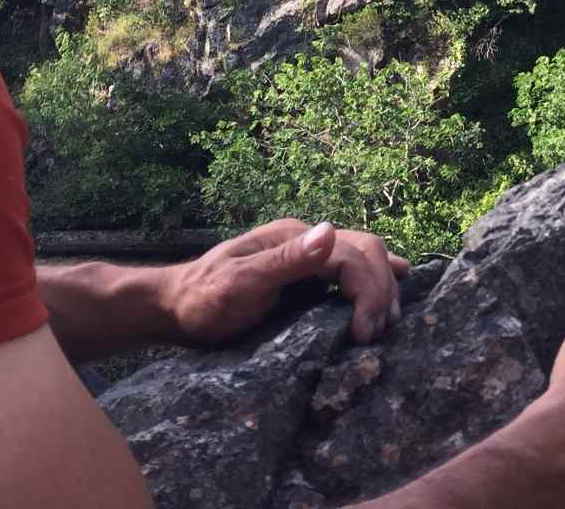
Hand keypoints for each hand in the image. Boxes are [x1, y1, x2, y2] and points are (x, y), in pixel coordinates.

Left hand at [160, 219, 409, 346]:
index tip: (363, 334)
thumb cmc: (203, 299)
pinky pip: (352, 273)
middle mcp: (307, 240)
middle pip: (367, 251)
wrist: (177, 309)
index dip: (368, 291)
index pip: (352, 254)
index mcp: (294, 236)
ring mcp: (309, 257)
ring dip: (383, 288)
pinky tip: (386, 300)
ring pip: (366, 258)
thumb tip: (330, 230)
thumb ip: (285, 260)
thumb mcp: (239, 282)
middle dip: (382, 290)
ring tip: (385, 326)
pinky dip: (375, 284)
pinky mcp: (308, 278)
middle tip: (376, 335)